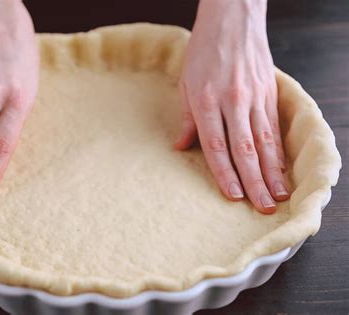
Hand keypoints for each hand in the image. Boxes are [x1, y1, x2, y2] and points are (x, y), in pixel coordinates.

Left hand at [175, 0, 288, 213]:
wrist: (232, 19)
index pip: (216, 146)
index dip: (224, 173)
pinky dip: (278, 150)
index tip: (233, 195)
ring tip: (278, 195)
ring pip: (264, 141)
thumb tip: (181, 147)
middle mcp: (232, 102)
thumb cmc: (204, 51)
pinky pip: (274, 127)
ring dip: (271, 172)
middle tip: (262, 208)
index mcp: (206, 101)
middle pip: (244, 149)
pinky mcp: (268, 93)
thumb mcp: (185, 83)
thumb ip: (187, 118)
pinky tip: (282, 168)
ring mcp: (254, 97)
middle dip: (254, 182)